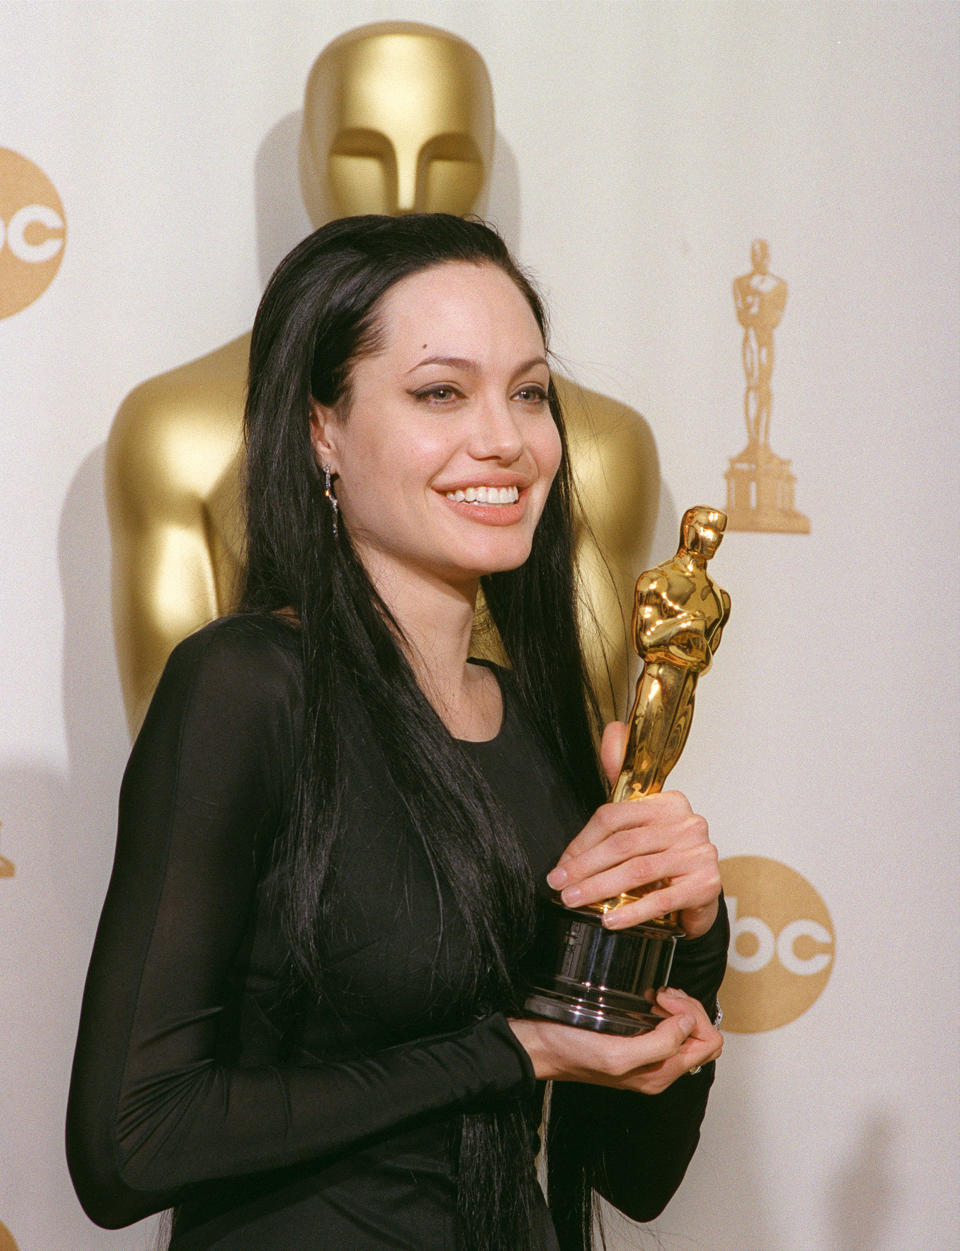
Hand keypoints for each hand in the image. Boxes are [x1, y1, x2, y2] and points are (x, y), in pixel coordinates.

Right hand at [508, 988, 722, 1094]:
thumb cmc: (571, 1051)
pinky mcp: (637, 1043)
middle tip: (664, 994)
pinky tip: (649, 999)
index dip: (693, 1016)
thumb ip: (659, 1045)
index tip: (665, 1000)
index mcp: (660, 1074)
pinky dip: (666, 1009)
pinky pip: (669, 1027)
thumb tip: (688, 1025)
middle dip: (690, 1009)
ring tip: (657, 994)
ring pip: (689, 1031)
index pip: (707, 1044)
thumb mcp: (617, 1053)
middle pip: (703, 1037)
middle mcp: (660, 1069)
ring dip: (679, 1007)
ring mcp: (650, 1056)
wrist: (541, 1048)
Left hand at [545, 722, 720, 937]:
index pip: (615, 816)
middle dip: (585, 867)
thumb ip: (621, 781)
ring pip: (638, 870)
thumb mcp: (640, 822)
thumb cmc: (663, 858)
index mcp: (669, 802)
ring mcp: (700, 853)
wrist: (698, 899)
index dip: (583, 841)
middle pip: (624, 844)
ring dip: (600, 888)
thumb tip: (613, 730)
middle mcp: (688, 823)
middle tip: (559, 885)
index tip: (562, 864)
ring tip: (574, 901)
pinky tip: (609, 920)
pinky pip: (661, 898)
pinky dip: (631, 911)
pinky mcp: (706, 884)